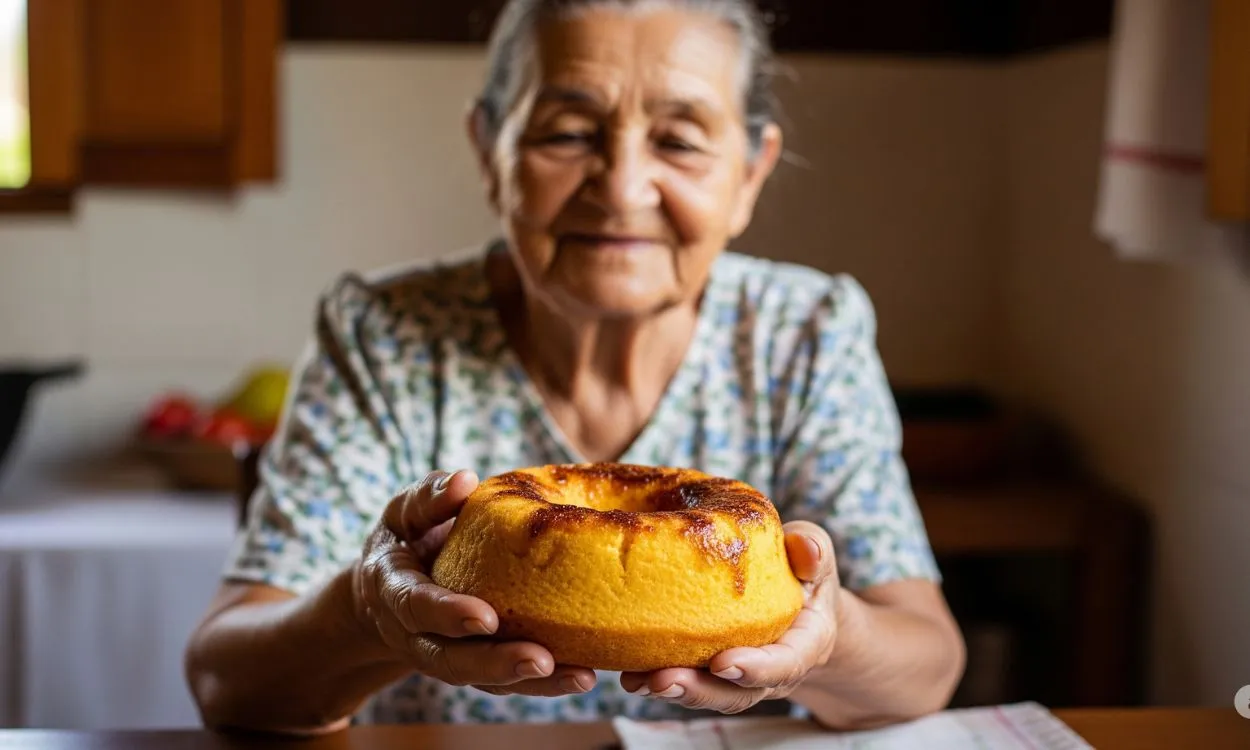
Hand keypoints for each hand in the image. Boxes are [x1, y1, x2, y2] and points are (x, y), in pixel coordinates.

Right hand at [352, 469, 596, 696]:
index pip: (416, 607)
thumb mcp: (404, 513)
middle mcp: (416, 635)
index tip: (485, 617)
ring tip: (580, 676)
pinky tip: (583, 674)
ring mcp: (444, 656)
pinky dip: (544, 682)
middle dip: (495, 663)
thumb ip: (429, 498)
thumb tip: (465, 480)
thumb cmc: (406, 538)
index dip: (447, 614)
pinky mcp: (474, 666)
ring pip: (483, 679)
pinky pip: (505, 681)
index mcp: (394, 591)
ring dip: (531, 683)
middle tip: (540, 660)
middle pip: (450, 660)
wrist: (390, 589)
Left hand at [620, 521, 838, 713]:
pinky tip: (627, 673)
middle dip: (700, 690)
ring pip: (709, 694)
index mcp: (804, 644)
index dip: (756, 668)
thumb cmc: (802, 572)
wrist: (798, 604)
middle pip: (738, 693)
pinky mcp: (710, 671)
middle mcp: (771, 671)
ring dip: (673, 691)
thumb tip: (805, 546)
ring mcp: (739, 677)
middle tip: (663, 681)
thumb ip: (813, 551)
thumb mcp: (814, 556)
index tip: (723, 663)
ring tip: (636, 681)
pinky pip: (688, 681)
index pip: (785, 664)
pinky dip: (657, 679)